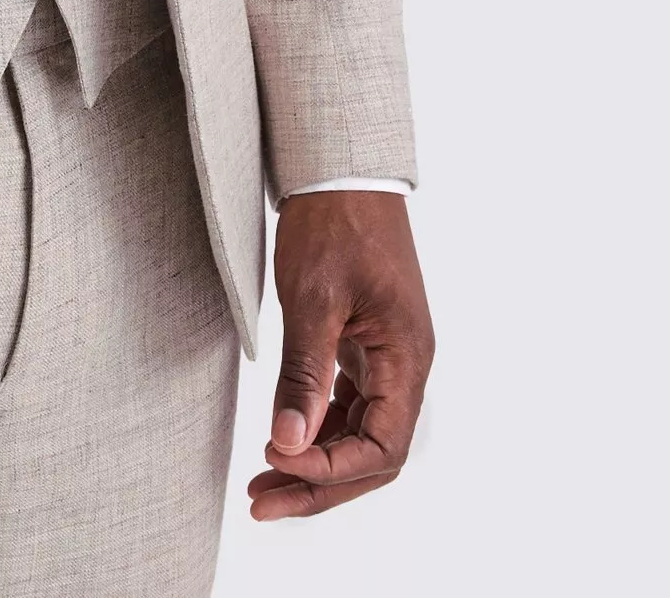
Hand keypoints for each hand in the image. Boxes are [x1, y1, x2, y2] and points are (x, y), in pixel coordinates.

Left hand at [247, 190, 433, 522]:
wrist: (340, 167)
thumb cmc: (333, 222)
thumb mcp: (313, 298)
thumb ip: (305, 374)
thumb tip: (290, 442)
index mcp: (407, 358)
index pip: (382, 448)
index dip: (331, 470)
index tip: (279, 467)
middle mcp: (405, 364)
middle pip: (372, 453)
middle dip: (319, 483)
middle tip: (262, 502)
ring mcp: (387, 355)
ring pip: (359, 432)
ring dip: (315, 461)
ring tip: (262, 482)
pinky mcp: (365, 343)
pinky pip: (349, 404)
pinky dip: (317, 426)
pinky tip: (282, 438)